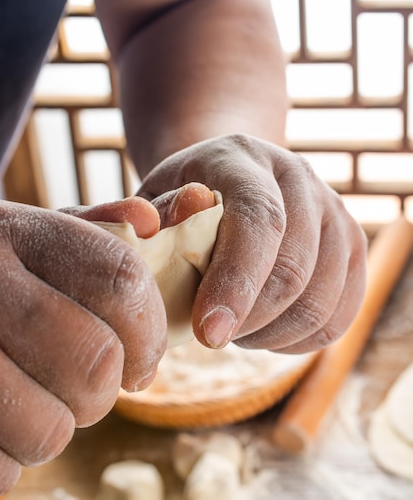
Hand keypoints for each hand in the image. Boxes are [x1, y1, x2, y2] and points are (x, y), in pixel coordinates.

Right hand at [0, 198, 165, 495]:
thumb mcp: (40, 236)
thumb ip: (105, 228)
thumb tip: (172, 212)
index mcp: (22, 232)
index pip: (121, 279)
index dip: (150, 332)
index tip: (144, 362)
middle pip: (94, 359)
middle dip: (106, 389)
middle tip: (89, 387)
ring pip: (48, 427)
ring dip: (58, 428)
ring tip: (40, 402)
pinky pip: (1, 467)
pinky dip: (11, 459)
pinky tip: (1, 421)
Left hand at [138, 133, 367, 353]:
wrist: (233, 179)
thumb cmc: (184, 200)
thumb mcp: (153, 200)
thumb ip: (146, 221)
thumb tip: (151, 237)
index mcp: (242, 158)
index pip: (258, 219)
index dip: (236, 281)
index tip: (208, 334)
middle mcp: (299, 177)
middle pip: (294, 268)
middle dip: (250, 321)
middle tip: (212, 335)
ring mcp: (335, 210)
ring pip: (320, 301)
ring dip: (271, 335)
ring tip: (236, 328)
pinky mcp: (353, 247)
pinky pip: (339, 316)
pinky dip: (299, 341)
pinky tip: (265, 330)